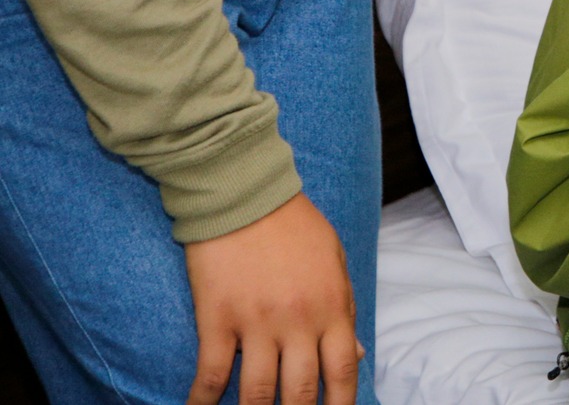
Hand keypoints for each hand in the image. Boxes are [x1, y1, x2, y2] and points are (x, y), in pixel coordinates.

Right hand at [184, 193, 360, 404]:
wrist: (246, 195)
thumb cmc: (295, 226)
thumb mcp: (334, 262)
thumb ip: (344, 310)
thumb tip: (354, 355)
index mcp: (332, 306)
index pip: (342, 371)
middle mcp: (298, 321)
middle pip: (300, 391)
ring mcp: (257, 322)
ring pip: (257, 393)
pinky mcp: (218, 318)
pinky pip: (212, 373)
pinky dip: (203, 401)